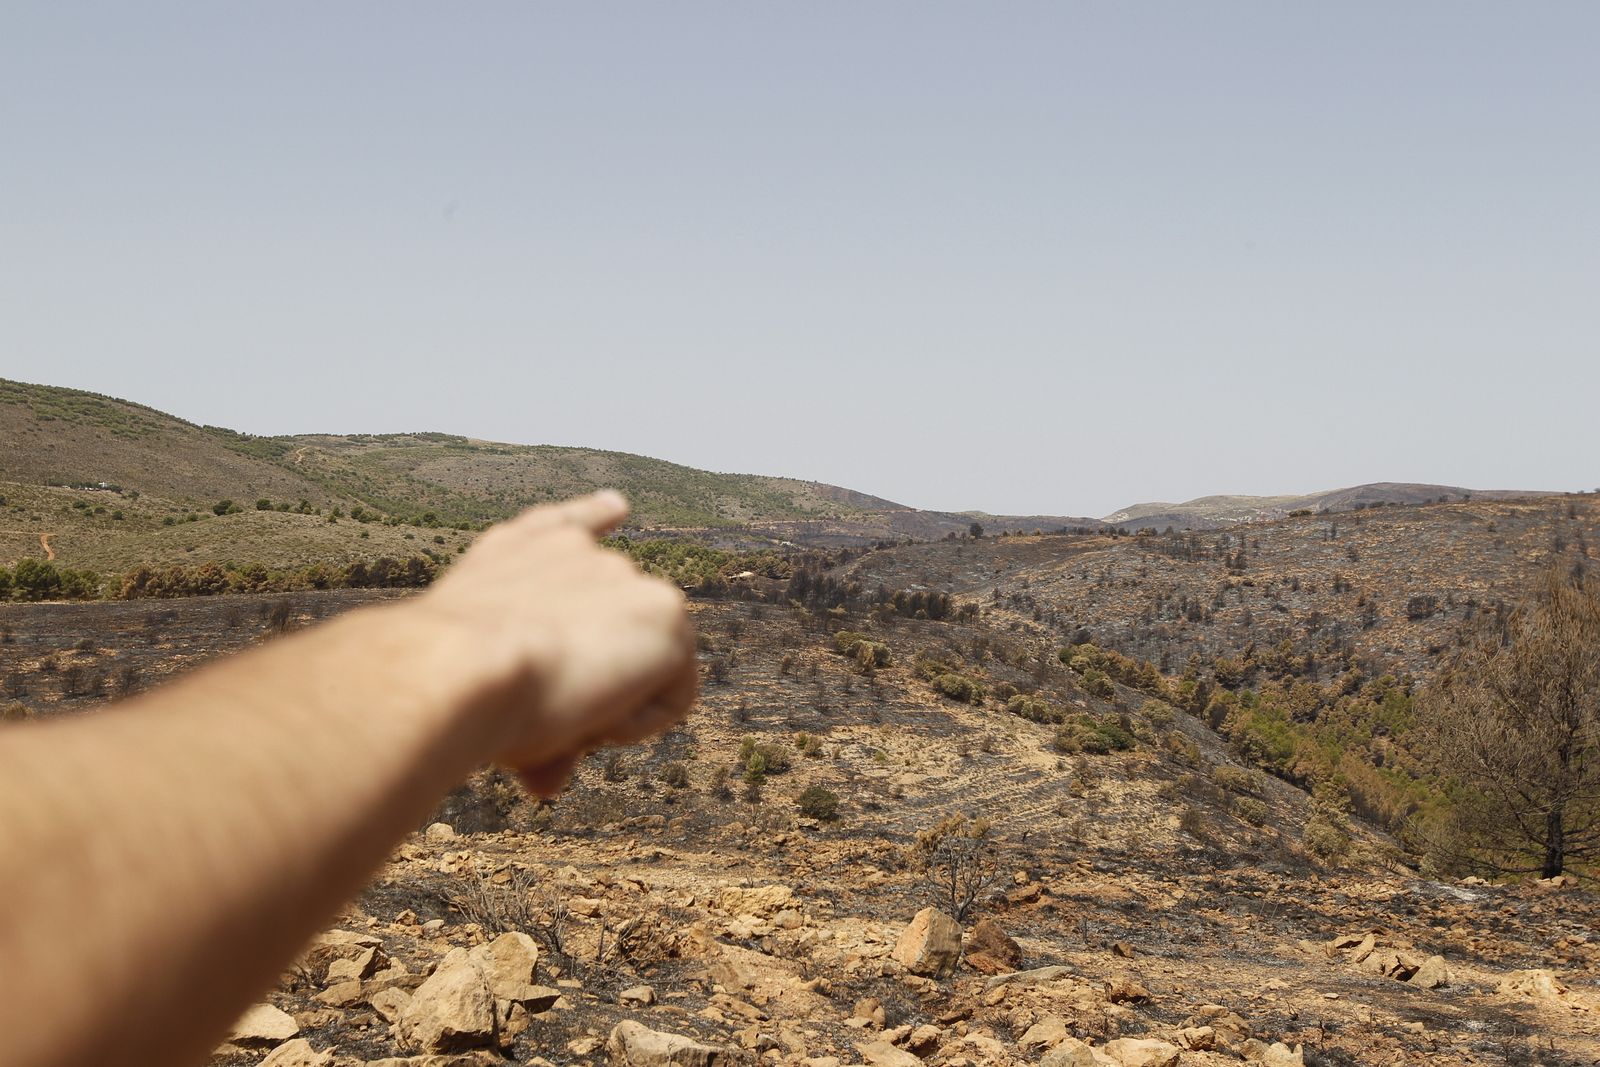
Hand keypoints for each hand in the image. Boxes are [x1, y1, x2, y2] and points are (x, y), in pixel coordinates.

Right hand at [409, 491, 697, 795]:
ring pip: (643, 670)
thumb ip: (534, 720)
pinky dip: (638, 722)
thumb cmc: (451, 687)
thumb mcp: (488, 695)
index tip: (616, 507)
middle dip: (592, 693)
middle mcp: (573, 551)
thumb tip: (547, 783)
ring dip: (610, 707)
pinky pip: (673, 694)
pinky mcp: (665, 608)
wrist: (458, 667)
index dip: (594, 517)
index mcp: (518, 552)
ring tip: (557, 711)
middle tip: (542, 725)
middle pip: (611, 637)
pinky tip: (594, 716)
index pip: (571, 529)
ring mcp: (624, 575)